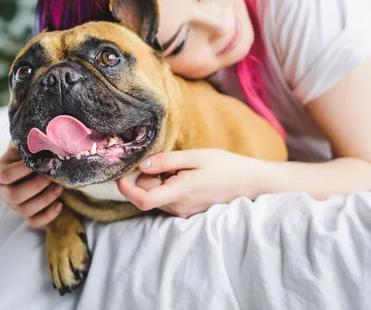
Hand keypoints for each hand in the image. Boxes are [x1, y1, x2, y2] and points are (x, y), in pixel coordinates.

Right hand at [0, 143, 62, 227]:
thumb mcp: (27, 144)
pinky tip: (60, 204)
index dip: (23, 170)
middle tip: (52, 176)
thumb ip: (31, 141)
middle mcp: (3, 191)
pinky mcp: (26, 215)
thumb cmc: (32, 152)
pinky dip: (48, 216)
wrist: (36, 164)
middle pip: (14, 196)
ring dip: (45, 199)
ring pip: (24, 210)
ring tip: (59, 187)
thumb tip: (45, 138)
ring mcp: (14, 205)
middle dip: (36, 186)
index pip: (5, 175)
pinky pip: (34, 222)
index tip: (40, 162)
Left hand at [117, 149, 263, 217]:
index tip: (120, 176)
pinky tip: (185, 177)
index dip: (126, 189)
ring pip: (156, 197)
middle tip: (167, 162)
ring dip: (158, 182)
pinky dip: (168, 187)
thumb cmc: (224, 166)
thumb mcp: (194, 157)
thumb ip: (166, 161)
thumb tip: (141, 165)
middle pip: (147, 195)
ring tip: (181, 169)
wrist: (250, 182)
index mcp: (178, 192)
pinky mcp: (187, 211)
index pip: (142, 199)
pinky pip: (167, 200)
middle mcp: (178, 207)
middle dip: (147, 178)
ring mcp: (183, 212)